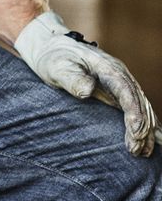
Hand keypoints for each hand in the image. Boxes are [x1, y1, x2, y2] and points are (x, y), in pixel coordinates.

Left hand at [14, 11, 159, 156]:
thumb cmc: (55, 59)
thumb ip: (72, 78)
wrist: (53, 47)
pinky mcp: (117, 91)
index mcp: (107, 68)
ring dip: (146, 129)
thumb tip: (88, 90)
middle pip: (138, 101)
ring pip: (141, 106)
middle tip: (137, 151)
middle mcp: (119, 74)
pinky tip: (148, 141)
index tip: (136, 133)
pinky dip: (145, 124)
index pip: (126, 91)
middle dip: (142, 127)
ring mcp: (120, 82)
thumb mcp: (58, 67)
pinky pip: (137, 108)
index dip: (134, 112)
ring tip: (143, 153)